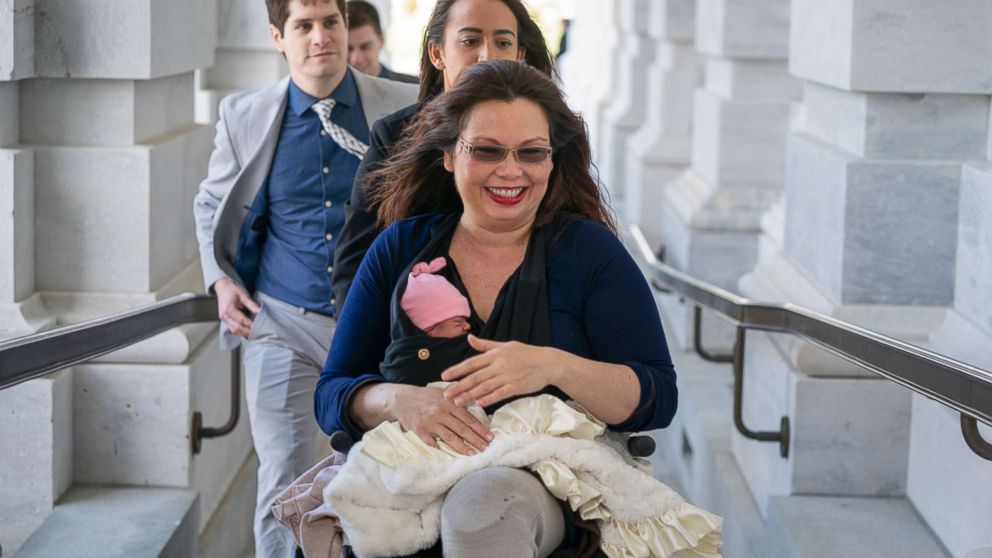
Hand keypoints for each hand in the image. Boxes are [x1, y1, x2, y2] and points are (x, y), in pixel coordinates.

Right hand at [213, 277, 259, 336]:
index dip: (250, 324)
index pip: (241, 320)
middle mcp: (224, 316)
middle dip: (247, 331)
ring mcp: (223, 319)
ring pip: (234, 330)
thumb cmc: (233, 290)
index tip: (258, 326)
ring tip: (253, 333)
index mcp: (228, 309)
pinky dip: (239, 332)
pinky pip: (231, 329)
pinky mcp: (224, 320)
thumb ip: (251, 304)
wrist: (223, 287)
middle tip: (257, 332)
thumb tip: (259, 311)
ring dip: (243, 333)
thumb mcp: (243, 295)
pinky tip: (246, 331)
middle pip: (237, 327)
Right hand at [389, 385, 492, 454]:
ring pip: (450, 437)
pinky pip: (432, 443)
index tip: (490, 437)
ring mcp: (430, 422)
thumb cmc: (425, 397)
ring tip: (473, 454)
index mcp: (449, 402)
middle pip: (462, 429)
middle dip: (476, 440)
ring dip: (463, 447)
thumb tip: (475, 405)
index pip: (468, 418)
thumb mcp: (443, 393)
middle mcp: (441, 412)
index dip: (480, 429)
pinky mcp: (420, 430)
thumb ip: (458, 399)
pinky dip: (441, 449)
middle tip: (486, 448)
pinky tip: (450, 456)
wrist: (402, 399)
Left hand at [441, 335, 566, 407]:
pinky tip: (479, 404)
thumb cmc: (526, 354)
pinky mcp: (517, 386)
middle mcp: (500, 364)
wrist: (548, 363)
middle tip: (446, 394)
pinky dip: (489, 398)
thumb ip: (486, 345)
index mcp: (495, 354)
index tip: (444, 376)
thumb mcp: (506, 345)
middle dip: (459, 386)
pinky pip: (500, 393)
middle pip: (475, 376)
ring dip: (470, 395)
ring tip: (457, 402)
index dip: (457, 370)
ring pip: (485, 386)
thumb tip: (469, 338)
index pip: (472, 363)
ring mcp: (508, 376)